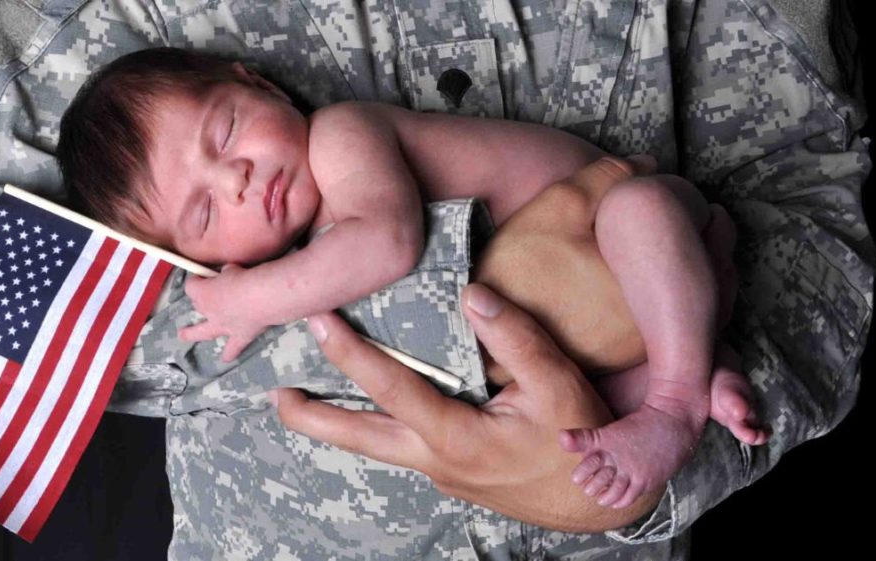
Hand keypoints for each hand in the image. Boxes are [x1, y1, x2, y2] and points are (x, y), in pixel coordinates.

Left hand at [180, 264, 268, 361]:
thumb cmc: (246, 277)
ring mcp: (223, 326)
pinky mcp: (240, 336)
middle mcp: (209, 311)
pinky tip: (226, 358)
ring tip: (183, 335)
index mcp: (204, 292)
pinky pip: (232, 347)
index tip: (203, 276)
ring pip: (203, 331)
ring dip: (192, 333)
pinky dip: (229, 353)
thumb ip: (227, 273)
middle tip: (207, 295)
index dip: (196, 280)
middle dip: (200, 300)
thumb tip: (229, 274)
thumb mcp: (233, 268)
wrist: (263, 297)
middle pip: (197, 305)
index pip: (191, 286)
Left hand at [272, 283, 662, 531]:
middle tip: (276, 396)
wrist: (599, 502)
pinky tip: (370, 408)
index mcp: (458, 438)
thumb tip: (471, 296)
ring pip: (376, 446)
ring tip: (299, 404)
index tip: (317, 321)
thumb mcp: (559, 386)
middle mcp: (438, 459)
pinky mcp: (452, 470)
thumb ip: (516, 339)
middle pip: (360, 439)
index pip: (392, 389)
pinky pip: (402, 445)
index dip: (350, 353)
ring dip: (336, 425)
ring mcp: (441, 470)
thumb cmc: (580, 445)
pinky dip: (375, 425)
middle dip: (314, 417)